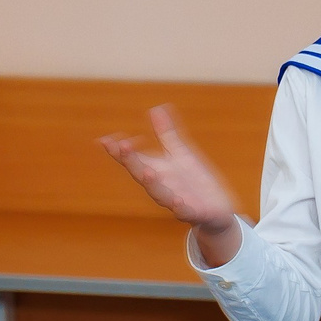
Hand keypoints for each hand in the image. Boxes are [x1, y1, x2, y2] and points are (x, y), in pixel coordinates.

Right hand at [101, 107, 242, 258]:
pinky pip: (185, 212)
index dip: (118, 151)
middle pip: (141, 174)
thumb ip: (166, 134)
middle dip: (131, 161)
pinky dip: (179, 207)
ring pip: (160, 194)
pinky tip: (177, 202)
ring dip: (152, 184)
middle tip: (121, 146)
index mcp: (156, 171)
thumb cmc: (194, 181)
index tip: (103, 141)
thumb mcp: (181, 154)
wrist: (217, 210)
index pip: (133, 160)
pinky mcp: (194, 212)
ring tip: (146, 172)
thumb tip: (155, 108)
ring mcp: (176, 201)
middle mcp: (161, 187)